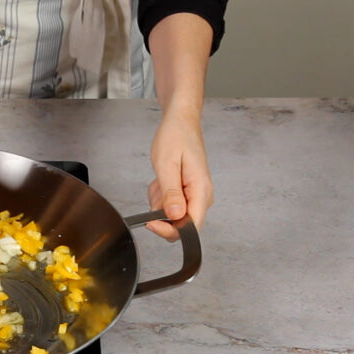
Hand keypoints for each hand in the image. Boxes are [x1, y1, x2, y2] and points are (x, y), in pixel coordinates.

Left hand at [145, 107, 212, 240]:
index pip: (190, 227)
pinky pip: (170, 205)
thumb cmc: (176, 138)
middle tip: (157, 190)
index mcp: (201, 191)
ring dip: (159, 202)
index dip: (169, 230)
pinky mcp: (189, 193)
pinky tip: (162, 179)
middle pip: (180, 225)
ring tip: (160, 179)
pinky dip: (160, 196)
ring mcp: (196, 195)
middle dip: (161, 213)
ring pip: (172, 215)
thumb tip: (174, 217)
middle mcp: (202, 197)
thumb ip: (171, 193)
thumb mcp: (167, 165)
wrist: (181, 122)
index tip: (151, 223)